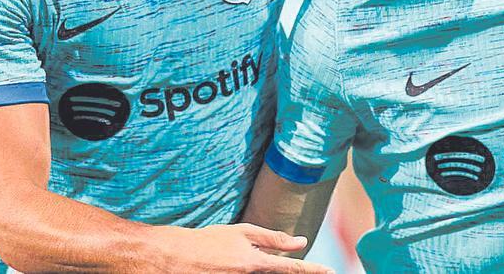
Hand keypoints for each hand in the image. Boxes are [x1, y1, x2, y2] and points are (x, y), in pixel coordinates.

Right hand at [151, 223, 333, 272]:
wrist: (173, 258)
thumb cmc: (208, 241)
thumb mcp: (241, 233)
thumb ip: (272, 238)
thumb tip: (301, 241)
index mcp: (254, 263)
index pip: (292, 268)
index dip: (313, 270)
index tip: (330, 271)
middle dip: (293, 272)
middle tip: (299, 266)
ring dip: (266, 270)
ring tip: (239, 258)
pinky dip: (250, 273)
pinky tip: (236, 265)